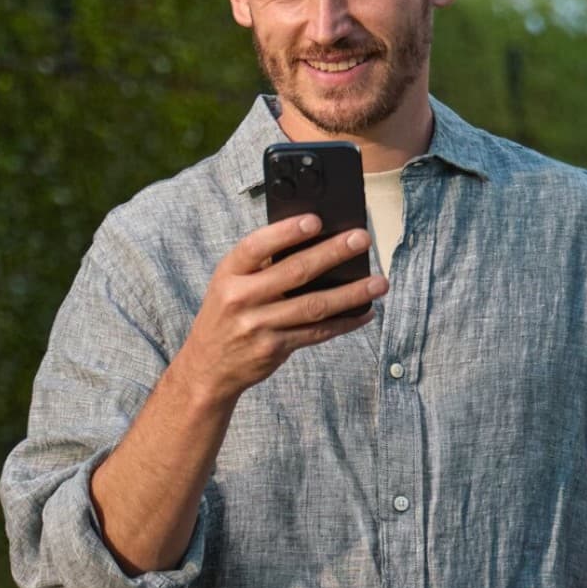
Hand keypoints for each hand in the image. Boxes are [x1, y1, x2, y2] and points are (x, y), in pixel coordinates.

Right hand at [175, 216, 388, 405]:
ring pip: (314, 306)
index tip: (316, 220)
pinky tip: (365, 312)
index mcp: (228, 274)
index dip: (286, 232)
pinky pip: (318, 333)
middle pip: (294, 272)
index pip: (256, 246)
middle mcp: (240, 298)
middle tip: (361, 240)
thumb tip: (314, 244)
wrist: (208, 367)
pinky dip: (345, 322)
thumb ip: (261, 267)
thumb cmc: (228, 315)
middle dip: (332, 253)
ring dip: (351, 294)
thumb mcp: (230, 285)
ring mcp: (258, 326)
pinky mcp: (275, 348)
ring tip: (379, 283)